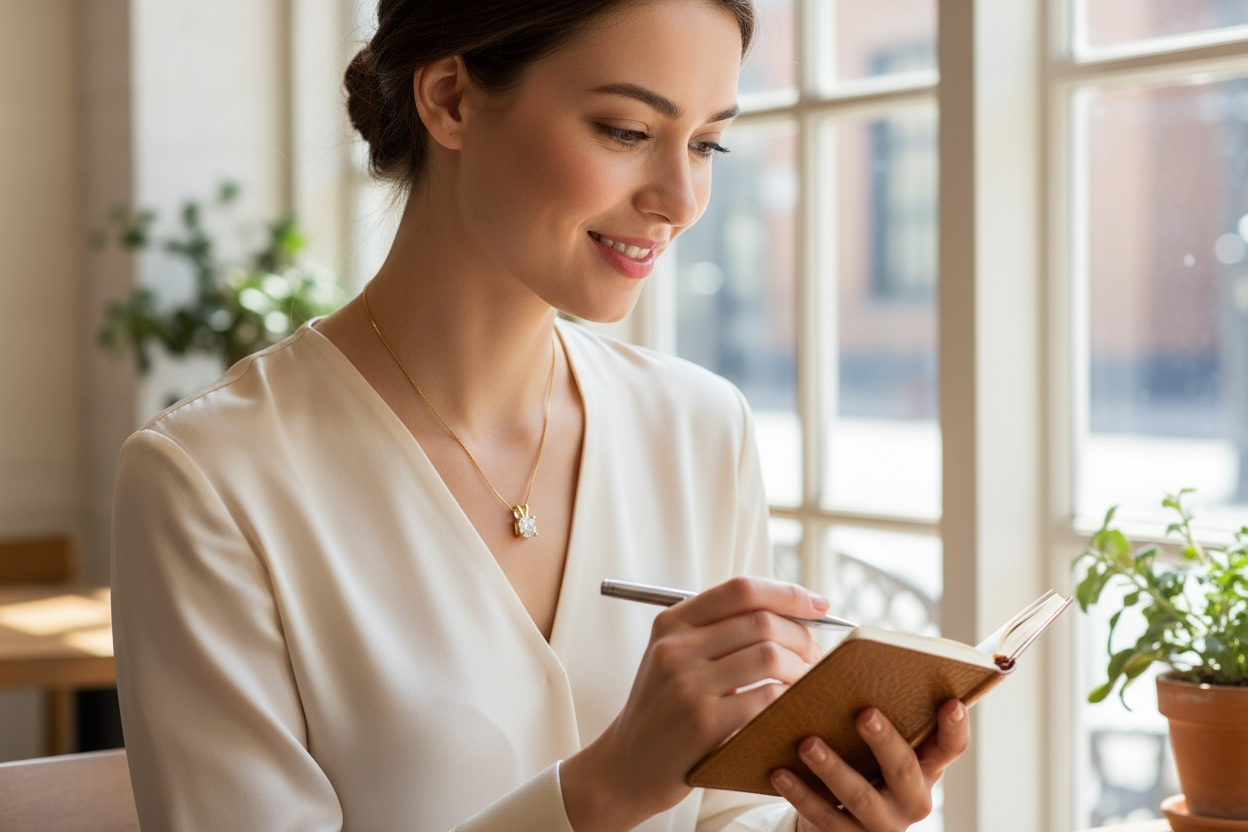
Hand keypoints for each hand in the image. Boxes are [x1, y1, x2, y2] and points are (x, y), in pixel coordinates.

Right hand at [560, 576, 830, 830]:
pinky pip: (766, 698)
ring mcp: (687, 685)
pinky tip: (789, 707)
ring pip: (770, 656)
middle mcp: (675, 647)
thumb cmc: (663, 709)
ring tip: (803, 682)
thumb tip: (791, 612)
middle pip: (761, 621)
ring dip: (800, 669)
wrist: (627, 766)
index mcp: (671, 623)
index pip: (740, 589)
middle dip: (801, 636)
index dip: (787, 593)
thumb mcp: (674, 658)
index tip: (819, 604)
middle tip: (813, 655)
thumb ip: (718, 630)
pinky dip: (787, 700)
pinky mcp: (703, 722)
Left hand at [773, 699, 970, 831]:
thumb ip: (881, 717)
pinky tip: (780, 772)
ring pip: (860, 796)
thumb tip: (851, 673)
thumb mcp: (882, 746)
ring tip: (808, 743)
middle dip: (884, 740)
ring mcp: (884, 824)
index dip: (955, 727)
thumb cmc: (866, 765)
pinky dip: (801, 794)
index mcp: (927, 768)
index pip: (951, 747)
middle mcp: (913, 799)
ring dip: (832, 768)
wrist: (845, 821)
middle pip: (903, 768)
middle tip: (863, 713)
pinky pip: (824, 818)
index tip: (951, 703)